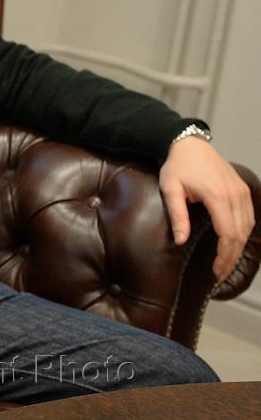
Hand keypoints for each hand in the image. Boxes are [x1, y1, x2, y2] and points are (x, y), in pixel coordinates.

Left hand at [160, 137, 253, 281]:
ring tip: (226, 264)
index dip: (224, 256)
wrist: (190, 145)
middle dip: (231, 257)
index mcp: (217, 196)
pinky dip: (244, 233)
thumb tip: (180, 241)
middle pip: (239, 234)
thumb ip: (177, 216)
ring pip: (247, 227)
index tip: (216, 271)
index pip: (227, 234)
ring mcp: (241, 192)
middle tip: (220, 274)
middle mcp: (234, 195)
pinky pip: (249, 216)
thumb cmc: (177, 167)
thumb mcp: (170, 189)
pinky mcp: (243, 190)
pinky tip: (234, 244)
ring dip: (239, 247)